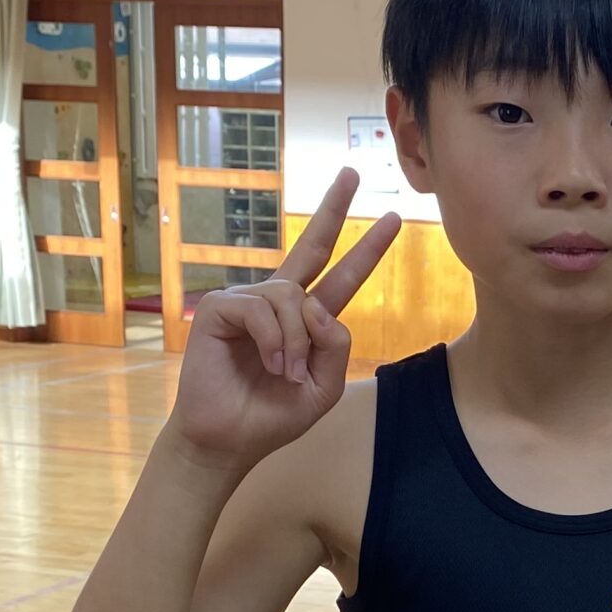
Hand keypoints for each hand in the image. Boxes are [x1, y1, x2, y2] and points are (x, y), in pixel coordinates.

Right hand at [168, 168, 401, 480]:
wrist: (228, 439)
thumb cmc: (271, 415)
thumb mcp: (323, 387)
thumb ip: (336, 348)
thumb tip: (321, 308)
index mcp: (305, 321)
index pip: (339, 277)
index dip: (365, 250)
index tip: (391, 218)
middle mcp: (277, 303)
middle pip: (311, 247)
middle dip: (334, 209)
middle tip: (353, 172)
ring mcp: (248, 300)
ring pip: (294, 298)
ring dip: (296, 342)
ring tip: (285, 374)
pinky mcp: (221, 307)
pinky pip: (263, 309)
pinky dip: (274, 341)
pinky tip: (269, 365)